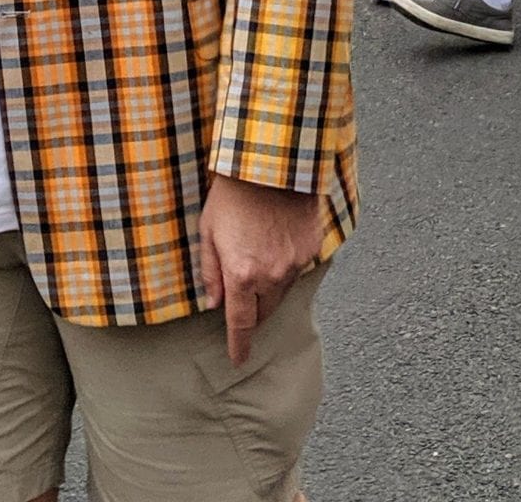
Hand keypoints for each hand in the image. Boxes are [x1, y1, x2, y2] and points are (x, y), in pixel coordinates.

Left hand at [197, 175, 321, 363]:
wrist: (272, 163)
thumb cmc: (233, 194)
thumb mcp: (208, 230)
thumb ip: (211, 271)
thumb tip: (214, 302)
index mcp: (242, 275)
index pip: (240, 323)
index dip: (239, 345)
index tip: (238, 358)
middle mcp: (271, 275)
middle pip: (265, 312)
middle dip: (254, 314)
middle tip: (244, 303)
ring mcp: (295, 262)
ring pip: (282, 292)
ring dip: (270, 288)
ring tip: (259, 261)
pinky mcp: (311, 247)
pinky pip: (298, 267)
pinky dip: (287, 264)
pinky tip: (277, 242)